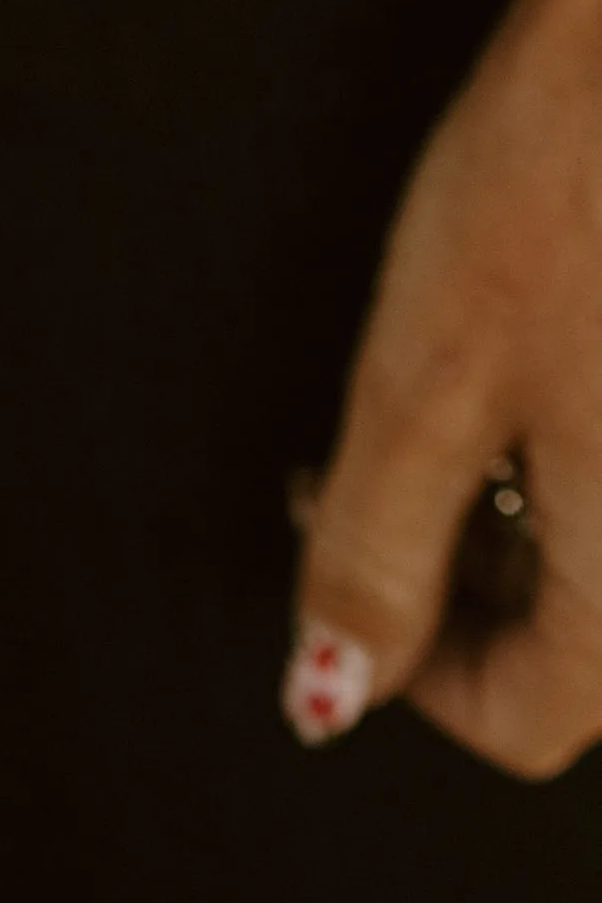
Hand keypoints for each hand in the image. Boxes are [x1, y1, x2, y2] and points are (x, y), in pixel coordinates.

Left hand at [290, 0, 601, 774]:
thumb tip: (326, 703)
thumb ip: (377, 551)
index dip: (402, 659)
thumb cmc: (563, 182)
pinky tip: (527, 331)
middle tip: (367, 459)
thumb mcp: (427, 375)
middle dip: (461, 575)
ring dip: (513, 505)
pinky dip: (570, 436)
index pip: (529, 720)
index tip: (331, 529)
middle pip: (579, 643)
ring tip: (447, 380)